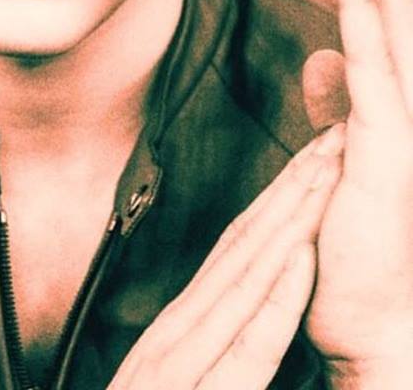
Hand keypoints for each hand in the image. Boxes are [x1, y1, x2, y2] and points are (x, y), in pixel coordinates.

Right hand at [107, 126, 343, 388]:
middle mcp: (178, 333)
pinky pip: (245, 346)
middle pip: (244, 249)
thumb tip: (244, 303)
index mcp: (180, 328)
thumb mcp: (175, 380)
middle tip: (330, 139)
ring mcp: (181, 365)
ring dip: (290, 223)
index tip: (313, 159)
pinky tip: (300, 259)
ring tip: (325, 175)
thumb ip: (205, 342)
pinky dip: (275, 299)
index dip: (278, 200)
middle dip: (292, 191)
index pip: (236, 250)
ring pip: (247, 279)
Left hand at [304, 0, 412, 386]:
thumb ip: (341, 98)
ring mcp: (406, 112)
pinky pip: (377, 61)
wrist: (378, 317)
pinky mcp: (388, 145)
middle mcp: (411, 84)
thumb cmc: (364, 235)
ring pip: (386, 5)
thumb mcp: (346, 149)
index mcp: (395, 80)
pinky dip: (365, 4)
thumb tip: (322, 52)